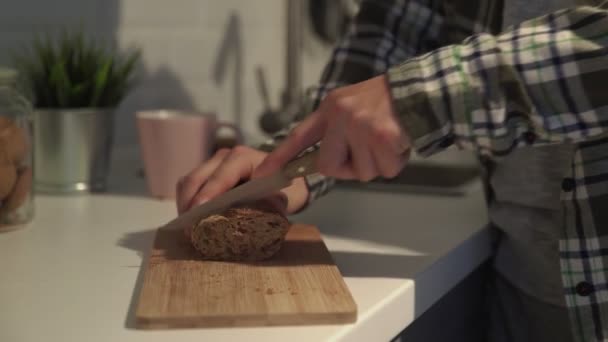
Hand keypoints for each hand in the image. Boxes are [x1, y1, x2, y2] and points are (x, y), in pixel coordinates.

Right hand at [176, 145, 308, 215]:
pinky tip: (190, 221)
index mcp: (243, 158)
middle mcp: (224, 157)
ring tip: (187, 228)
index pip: (221, 175)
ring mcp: (212, 164)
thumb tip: (259, 211)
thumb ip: (273, 202)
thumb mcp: (285, 196)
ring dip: (184, 205)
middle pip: (196, 178)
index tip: (198, 212)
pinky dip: (187, 203)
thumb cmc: (283, 190)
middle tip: (187, 230)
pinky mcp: (206, 174)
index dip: (208, 193)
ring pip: (188, 182)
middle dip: (189, 203)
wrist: (283, 183)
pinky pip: (189, 187)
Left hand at [255, 75, 410, 180]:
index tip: (263, 174)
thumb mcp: (351, 108)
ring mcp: (361, 126)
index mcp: (330, 109)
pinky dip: (395, 163)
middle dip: (348, 168)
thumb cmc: (384, 104)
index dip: (280, 158)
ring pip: (361, 172)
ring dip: (377, 163)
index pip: (299, 136)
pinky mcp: (383, 137)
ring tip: (387, 141)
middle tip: (367, 151)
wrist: (418, 90)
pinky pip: (384, 170)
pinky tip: (399, 143)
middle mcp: (341, 116)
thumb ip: (335, 133)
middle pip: (330, 167)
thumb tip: (324, 165)